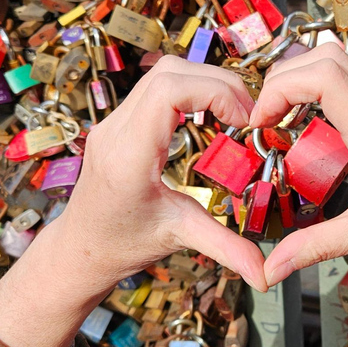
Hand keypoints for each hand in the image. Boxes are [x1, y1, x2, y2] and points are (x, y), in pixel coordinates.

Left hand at [0, 56, 267, 346]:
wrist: (81, 247)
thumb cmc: (119, 244)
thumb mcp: (177, 238)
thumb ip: (225, 248)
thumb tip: (266, 273)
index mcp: (128, 156)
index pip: (168, 91)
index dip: (214, 91)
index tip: (244, 118)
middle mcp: (115, 131)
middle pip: (169, 73)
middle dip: (217, 83)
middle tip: (247, 113)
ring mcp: (112, 123)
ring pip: (161, 73)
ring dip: (203, 82)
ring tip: (232, 112)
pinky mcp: (117, 122)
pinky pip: (154, 88)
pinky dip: (188, 90)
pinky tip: (208, 115)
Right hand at [252, 43, 347, 286]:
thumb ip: (312, 248)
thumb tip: (269, 267)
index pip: (326, 78)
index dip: (282, 88)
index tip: (262, 120)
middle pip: (327, 57)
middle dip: (283, 78)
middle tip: (263, 115)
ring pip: (337, 62)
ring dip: (299, 78)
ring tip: (277, 114)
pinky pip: (346, 83)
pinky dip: (314, 90)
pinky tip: (303, 123)